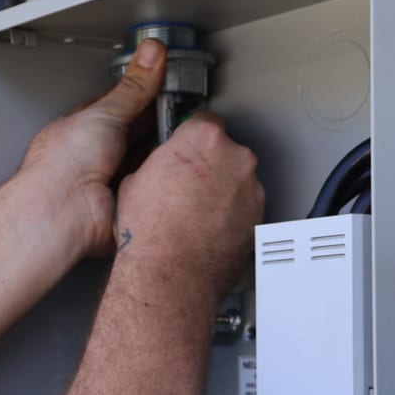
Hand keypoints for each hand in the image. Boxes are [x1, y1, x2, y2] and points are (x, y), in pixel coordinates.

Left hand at [15, 38, 167, 259]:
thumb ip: (133, 87)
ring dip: (163, 151)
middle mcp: (95, 155)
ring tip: (185, 138)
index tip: (170, 85)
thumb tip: (150, 54)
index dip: (144, 94)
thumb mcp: (104, 114)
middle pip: (136, 133)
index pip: (120, 105)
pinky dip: (164, 176)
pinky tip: (176, 168)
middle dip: (158, 124)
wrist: (62, 214)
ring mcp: (110, 180)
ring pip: (147, 159)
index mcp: (83, 128)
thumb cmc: (62, 165)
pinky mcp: (126, 202)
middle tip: (185, 112)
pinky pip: (153, 185)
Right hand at [111, 113, 263, 299]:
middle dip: (208, 164)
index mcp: (202, 139)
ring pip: (237, 180)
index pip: (203, 120)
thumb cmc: (152, 233)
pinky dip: (231, 214)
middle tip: (183, 185)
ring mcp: (251, 189)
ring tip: (193, 212)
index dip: (189, 136)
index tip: (184, 146)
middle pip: (224, 150)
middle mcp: (234, 158)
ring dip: (221, 190)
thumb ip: (159, 163)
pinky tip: (206, 228)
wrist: (170, 274)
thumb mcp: (135, 182)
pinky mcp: (259, 217)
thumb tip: (162, 167)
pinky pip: (245, 207)